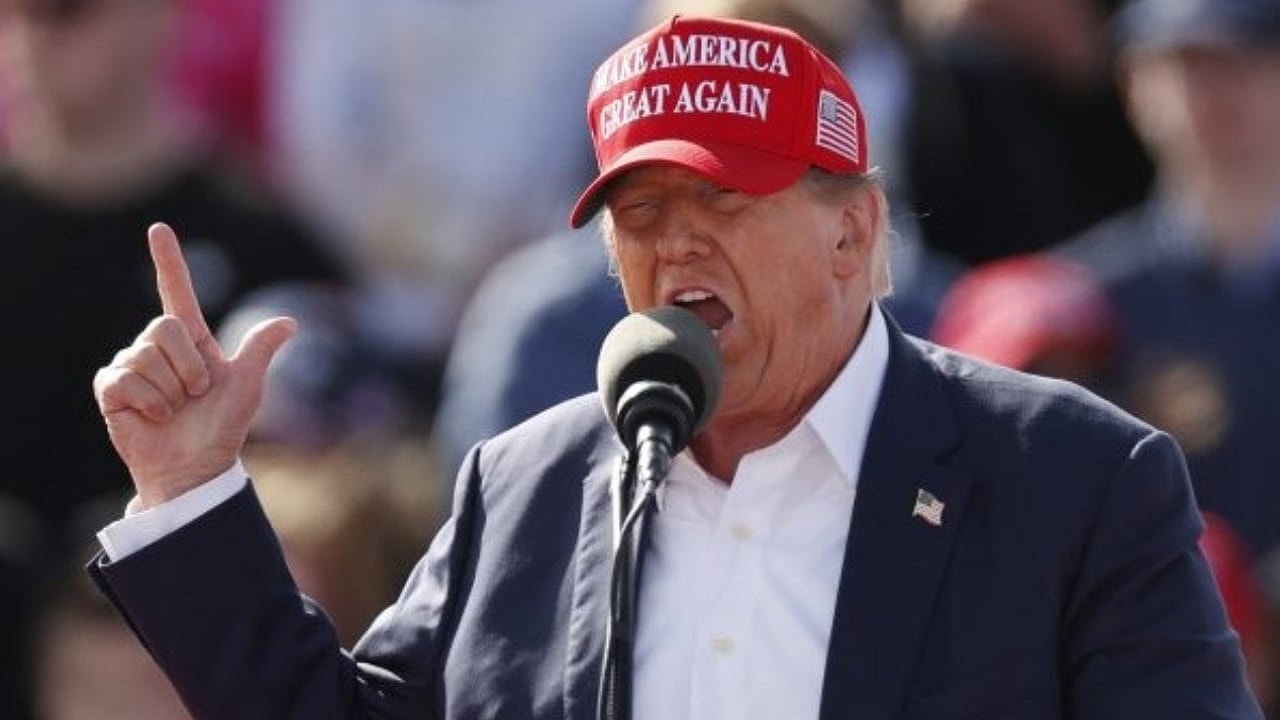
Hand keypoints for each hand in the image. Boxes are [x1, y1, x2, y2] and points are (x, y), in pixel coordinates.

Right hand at [93, 223, 296, 508]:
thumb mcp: (247, 387)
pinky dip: (148, 402)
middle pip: (165, 328)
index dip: (168, 260)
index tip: (159, 228)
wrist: (196, 466)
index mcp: (191, 341)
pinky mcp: (111, 387)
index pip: (177, 291)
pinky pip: (125, 380)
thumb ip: (260, 350)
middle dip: (188, 367)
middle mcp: (158, 347)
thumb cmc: (221, 428)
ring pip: (146, 356)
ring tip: (174, 410)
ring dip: (169, 390)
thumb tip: (290, 321)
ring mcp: (131, 365)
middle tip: (195, 395)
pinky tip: (152, 417)